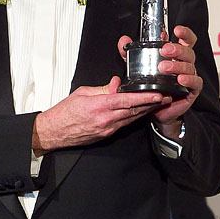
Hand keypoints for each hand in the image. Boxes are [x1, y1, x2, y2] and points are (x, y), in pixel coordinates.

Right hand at [32, 76, 169, 154]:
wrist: (54, 132)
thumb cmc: (65, 112)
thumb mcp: (83, 93)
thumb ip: (103, 88)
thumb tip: (117, 83)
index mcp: (100, 106)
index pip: (127, 101)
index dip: (144, 98)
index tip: (157, 95)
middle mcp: (106, 119)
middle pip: (134, 111)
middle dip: (151, 104)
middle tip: (165, 98)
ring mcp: (107, 129)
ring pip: (131, 118)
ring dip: (146, 111)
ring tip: (158, 104)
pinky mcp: (106, 134)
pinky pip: (124, 124)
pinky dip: (134, 117)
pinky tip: (142, 113)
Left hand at [118, 25, 202, 139]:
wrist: (158, 109)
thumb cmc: (153, 85)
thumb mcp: (139, 67)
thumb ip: (131, 53)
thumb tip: (124, 40)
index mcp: (177, 55)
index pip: (185, 40)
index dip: (184, 33)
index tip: (176, 29)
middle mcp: (185, 63)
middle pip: (188, 51)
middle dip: (177, 49)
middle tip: (164, 50)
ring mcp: (190, 76)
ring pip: (189, 66)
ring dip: (177, 65)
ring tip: (164, 67)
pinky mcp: (192, 90)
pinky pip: (195, 82)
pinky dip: (188, 79)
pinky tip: (180, 79)